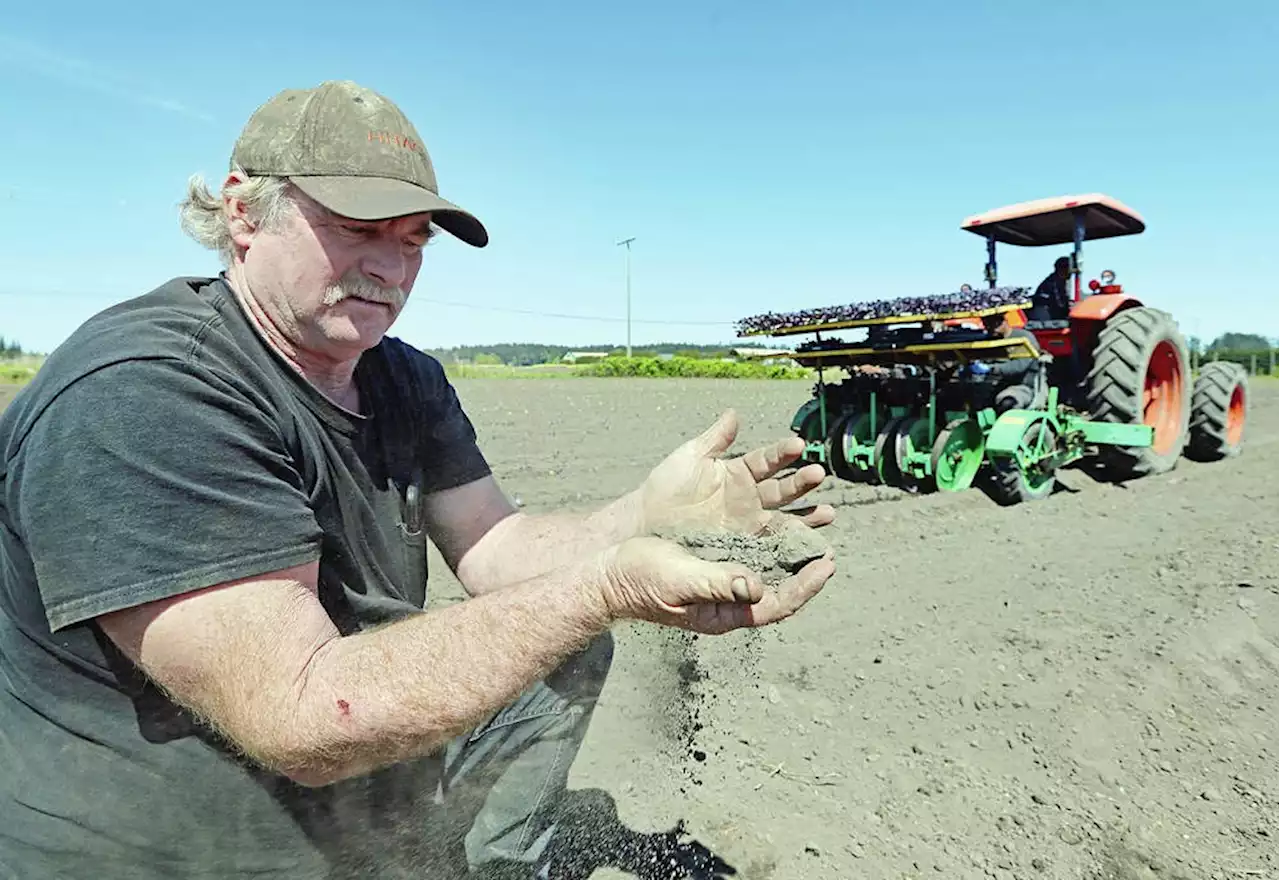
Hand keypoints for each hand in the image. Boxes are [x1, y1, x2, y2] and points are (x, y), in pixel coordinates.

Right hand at [599, 536, 834, 634]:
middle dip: (804, 564)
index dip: (804, 587)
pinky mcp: (713, 554)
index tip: (826, 564)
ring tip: (816, 519)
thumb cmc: (640, 581)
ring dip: (791, 541)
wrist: (610, 568)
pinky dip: (768, 529)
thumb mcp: (678, 580)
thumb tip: (755, 587)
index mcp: (724, 612)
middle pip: (778, 584)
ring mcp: (722, 575)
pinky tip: (780, 512)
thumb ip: (716, 583)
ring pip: (767, 560)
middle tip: (829, 544)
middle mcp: (729, 595)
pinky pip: (749, 544)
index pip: (776, 605)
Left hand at [638, 409, 833, 537]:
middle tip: (818, 475)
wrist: (644, 525)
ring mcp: (749, 526)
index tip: (799, 446)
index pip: (767, 461)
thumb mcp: (689, 459)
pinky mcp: (743, 549)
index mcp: (740, 474)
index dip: (782, 453)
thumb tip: (734, 414)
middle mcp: (750, 499)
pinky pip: (770, 548)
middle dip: (802, 482)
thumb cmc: (664, 489)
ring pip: (784, 520)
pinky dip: (790, 548)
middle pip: (783, 491)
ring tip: (828, 514)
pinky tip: (808, 548)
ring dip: (807, 516)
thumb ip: (714, 439)